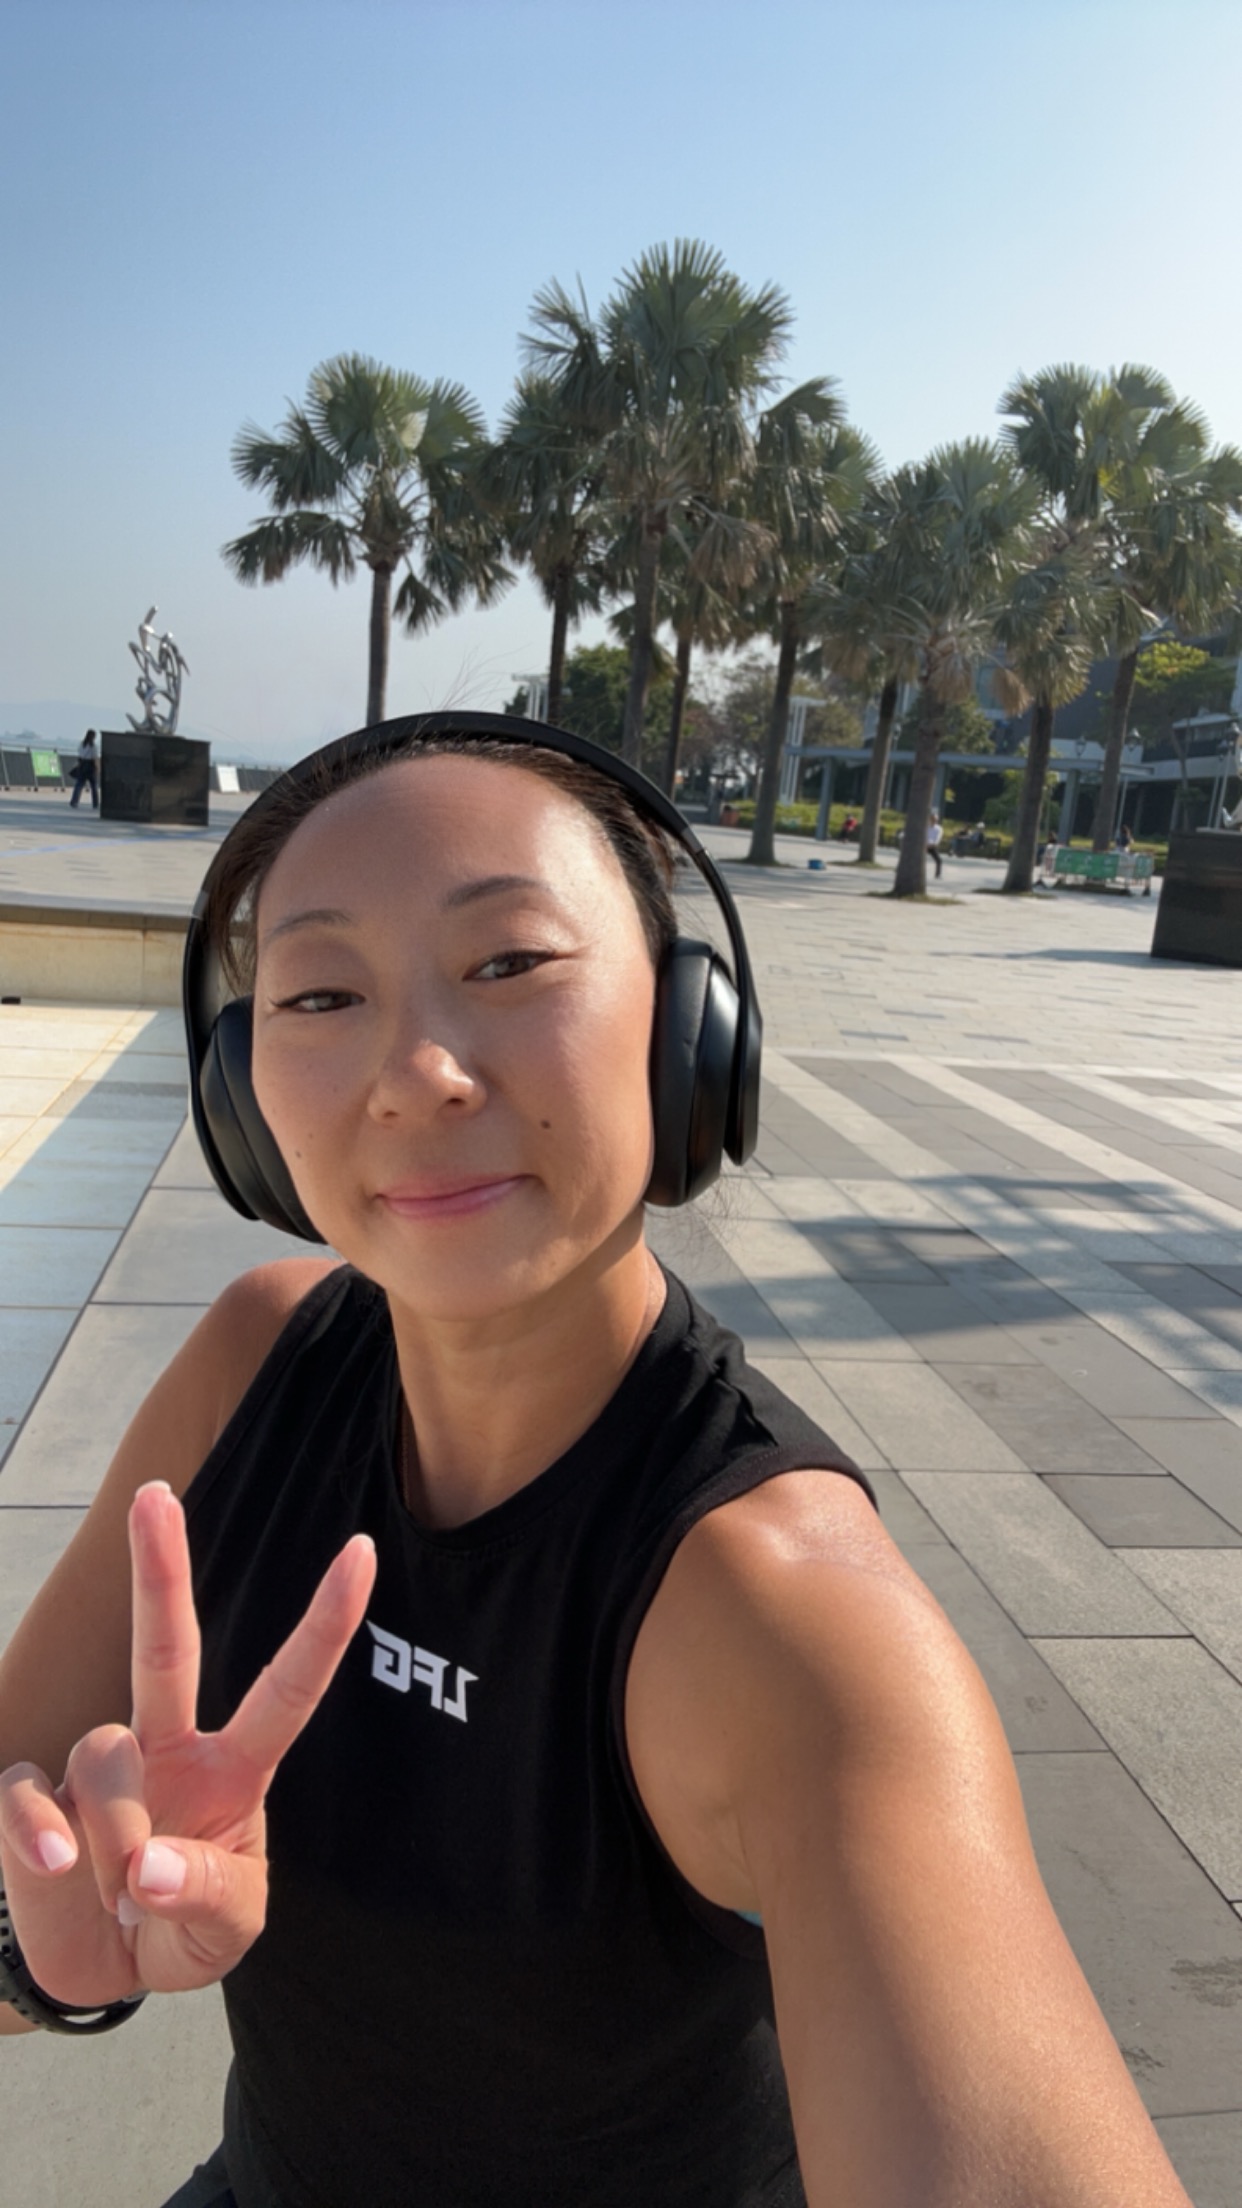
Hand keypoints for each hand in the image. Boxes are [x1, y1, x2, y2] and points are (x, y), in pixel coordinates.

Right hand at [0, 1481, 375, 2007]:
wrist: (98, 1973)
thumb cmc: (183, 1933)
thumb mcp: (226, 1934)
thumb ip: (204, 1896)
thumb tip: (151, 1865)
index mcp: (233, 1767)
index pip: (288, 1685)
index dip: (326, 1622)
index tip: (363, 1551)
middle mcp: (166, 1747)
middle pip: (165, 1645)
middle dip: (160, 1568)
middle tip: (154, 1494)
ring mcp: (96, 1766)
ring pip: (104, 1757)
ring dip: (113, 1839)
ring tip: (122, 1896)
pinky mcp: (33, 1796)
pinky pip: (29, 1789)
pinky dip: (36, 1831)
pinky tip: (48, 1864)